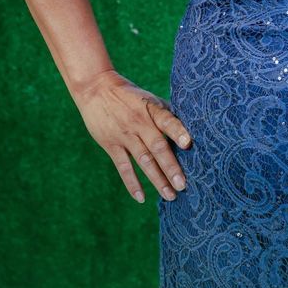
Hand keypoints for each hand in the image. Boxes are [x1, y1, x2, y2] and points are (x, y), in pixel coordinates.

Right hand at [72, 69, 191, 203]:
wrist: (96, 89)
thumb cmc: (129, 96)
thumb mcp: (149, 99)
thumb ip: (166, 113)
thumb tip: (191, 128)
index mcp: (151, 110)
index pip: (167, 120)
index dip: (178, 131)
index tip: (188, 144)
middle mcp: (139, 123)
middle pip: (157, 147)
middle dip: (171, 167)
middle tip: (183, 185)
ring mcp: (125, 135)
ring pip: (143, 160)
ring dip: (157, 179)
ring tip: (170, 195)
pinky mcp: (111, 145)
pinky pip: (123, 167)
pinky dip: (132, 183)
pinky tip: (141, 198)